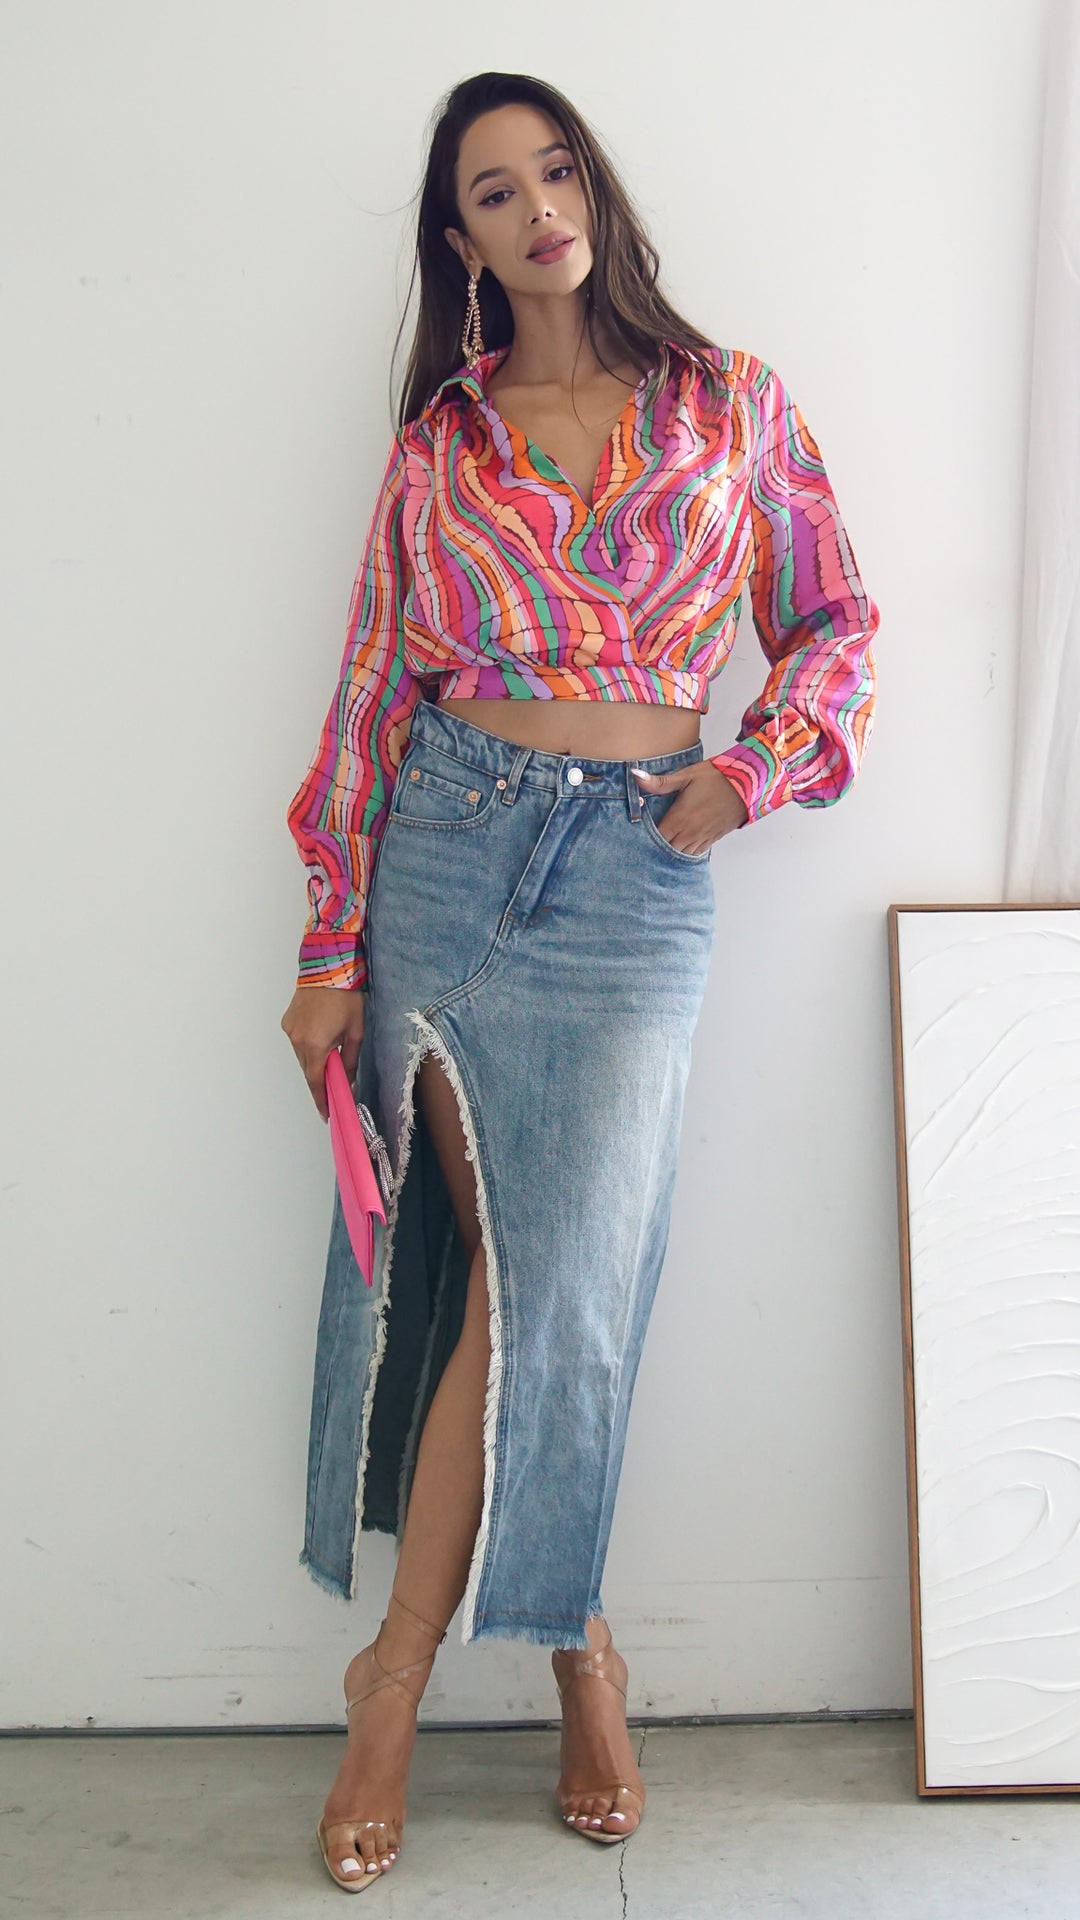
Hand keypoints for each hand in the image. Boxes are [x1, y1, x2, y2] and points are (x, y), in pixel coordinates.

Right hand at [280, 985, 366, 1121]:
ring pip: (302, 1057)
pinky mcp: (287, 1022)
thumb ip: (350, 1060)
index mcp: (315, 1045)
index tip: (326, 1113)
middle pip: (308, 1071)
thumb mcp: (355, 1031)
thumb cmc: (345, 996)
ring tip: (331, 1057)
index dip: (321, 1100)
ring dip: (315, 1062)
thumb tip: (349, 1081)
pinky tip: (321, 1039)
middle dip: (321, 1081)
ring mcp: (290, 1031)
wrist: (328, 967)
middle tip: (335, 1089)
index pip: (316, 1082)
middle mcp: (297, 1040)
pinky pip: (297, 1043)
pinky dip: (308, 1047)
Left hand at [630, 761, 748, 855]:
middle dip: (656, 848)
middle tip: (645, 846)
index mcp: (679, 818)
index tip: (637, 836)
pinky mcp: (713, 839)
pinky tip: (681, 847)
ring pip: (681, 855)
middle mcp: (690, 832)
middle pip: (666, 850)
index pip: (655, 838)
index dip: (644, 839)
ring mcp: (702, 837)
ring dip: (671, 852)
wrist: (748, 785)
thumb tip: (635, 775)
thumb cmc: (717, 778)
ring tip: (661, 849)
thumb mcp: (686, 775)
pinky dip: (686, 853)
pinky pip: (696, 853)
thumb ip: (660, 782)